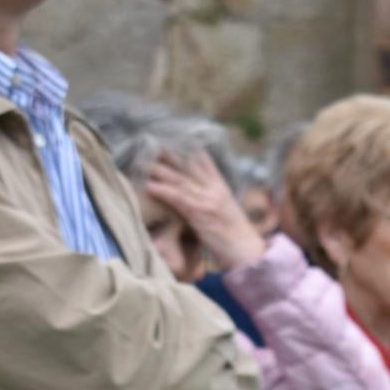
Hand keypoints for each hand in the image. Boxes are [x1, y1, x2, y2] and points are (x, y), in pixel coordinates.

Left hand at [142, 150, 267, 274]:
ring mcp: (209, 200)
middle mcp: (215, 188)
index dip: (186, 148)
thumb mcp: (225, 212)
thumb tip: (193, 196)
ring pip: (180, 179)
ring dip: (159, 170)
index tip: (169, 137)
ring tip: (140, 162)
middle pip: (188, 165)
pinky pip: (180, 199)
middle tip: (148, 143)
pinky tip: (149, 186)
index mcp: (221, 186)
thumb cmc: (235, 237)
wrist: (249, 252)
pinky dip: (164, 191)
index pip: (203, 160)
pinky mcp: (202, 214)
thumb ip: (210, 200)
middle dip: (168, 154)